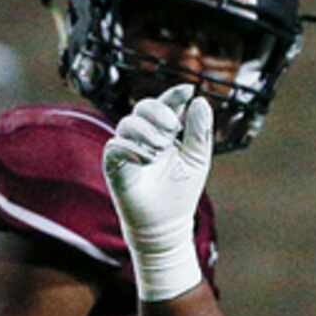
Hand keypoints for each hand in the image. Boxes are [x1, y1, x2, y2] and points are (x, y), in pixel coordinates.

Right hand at [101, 82, 212, 302]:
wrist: (166, 225)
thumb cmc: (181, 193)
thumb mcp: (196, 160)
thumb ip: (199, 132)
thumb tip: (201, 101)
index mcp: (164, 132)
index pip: (166, 104)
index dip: (175, 94)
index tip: (188, 90)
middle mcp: (144, 136)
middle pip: (143, 106)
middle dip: (159, 111)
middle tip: (172, 129)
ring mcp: (127, 149)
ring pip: (128, 123)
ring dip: (147, 132)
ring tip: (161, 150)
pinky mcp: (114, 166)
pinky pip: (115, 145)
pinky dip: (132, 147)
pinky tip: (148, 159)